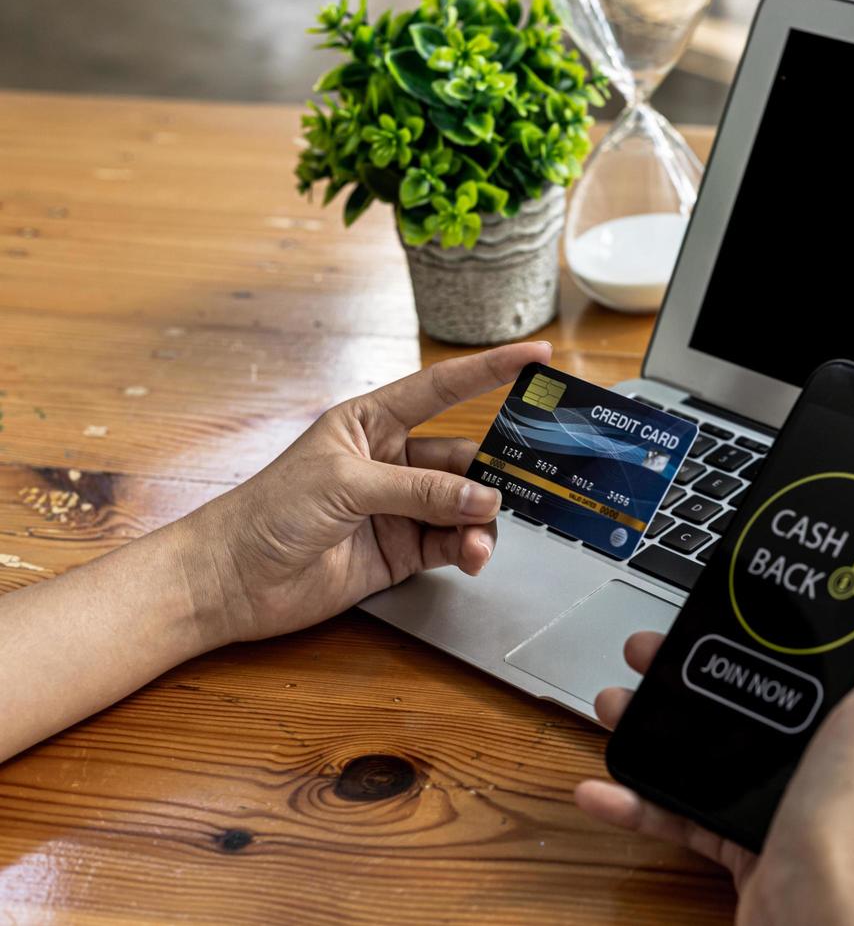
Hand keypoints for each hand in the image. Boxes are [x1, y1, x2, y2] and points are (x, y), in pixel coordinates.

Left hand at [187, 340, 550, 646]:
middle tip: (525, 480)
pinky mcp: (402, 551)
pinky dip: (469, 548)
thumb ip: (419, 490)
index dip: (489, 371)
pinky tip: (471, 555)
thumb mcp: (346, 485)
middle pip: (462, 457)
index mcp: (371, 422)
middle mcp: (391, 462)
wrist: (231, 581)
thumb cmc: (268, 512)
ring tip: (479, 539)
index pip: (442, 388)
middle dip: (493, 470)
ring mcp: (399, 508)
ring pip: (463, 505)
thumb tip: (481, 499)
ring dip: (480, 520)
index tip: (535, 358)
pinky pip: (452, 543)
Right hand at [575, 571, 853, 925]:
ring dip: (656, 724)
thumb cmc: (851, 826)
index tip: (729, 600)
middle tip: (648, 650)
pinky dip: (639, 799)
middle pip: (751, 695)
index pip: (817, 658)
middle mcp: (825, 760)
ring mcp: (781, 799)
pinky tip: (605, 784)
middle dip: (691, 670)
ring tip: (616, 704)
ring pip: (709, 748)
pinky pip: (681, 810)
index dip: (774, 626)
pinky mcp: (743, 840)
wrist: (807, 920)